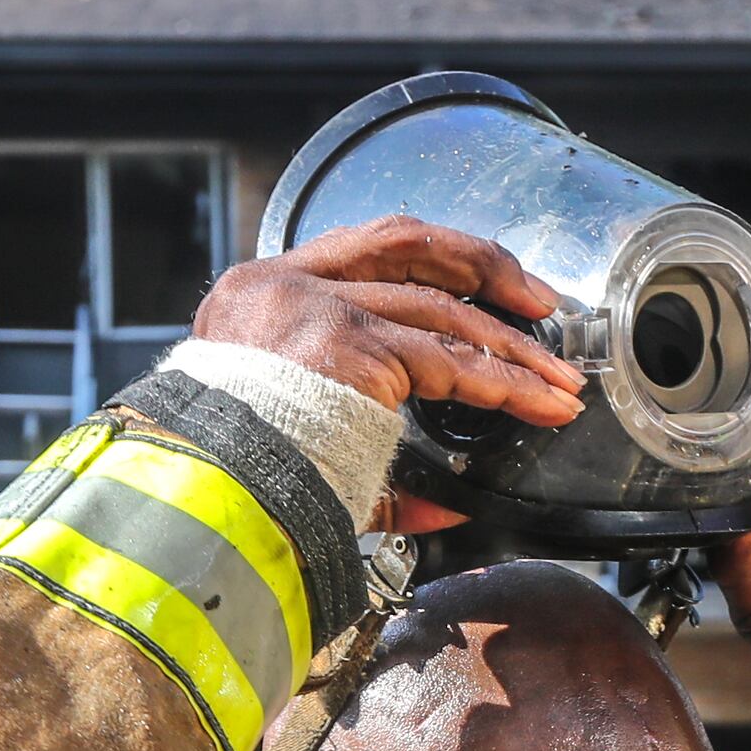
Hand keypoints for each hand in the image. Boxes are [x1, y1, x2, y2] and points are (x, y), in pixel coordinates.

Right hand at [193, 218, 585, 530]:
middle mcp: (284, 285)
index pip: (363, 248)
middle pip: (410, 246)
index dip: (434, 260)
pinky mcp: (350, 345)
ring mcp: (316, 308)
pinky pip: (447, 361)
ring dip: (511, 349)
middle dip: (488, 273)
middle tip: (542, 309)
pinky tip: (534, 404)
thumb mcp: (282, 440)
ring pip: (441, 310)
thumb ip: (355, 456)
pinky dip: (501, 384)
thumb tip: (437, 505)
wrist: (191, 498)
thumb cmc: (222, 483)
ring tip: (558, 382)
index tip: (483, 286)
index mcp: (258, 295)